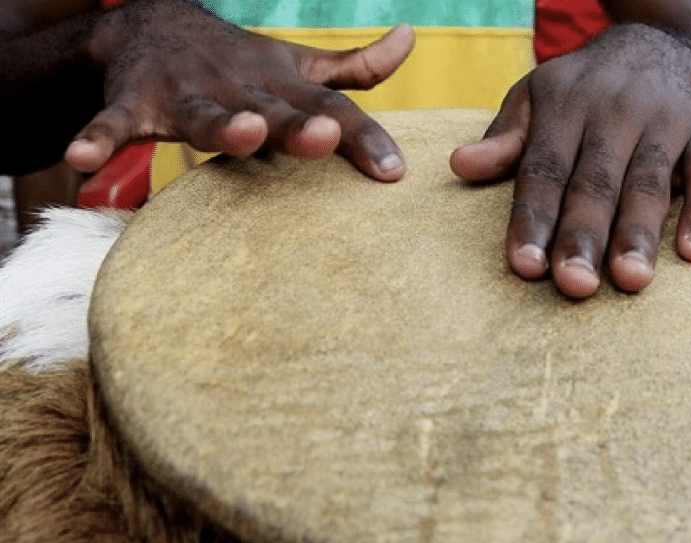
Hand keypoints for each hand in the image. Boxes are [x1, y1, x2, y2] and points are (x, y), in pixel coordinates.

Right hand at [67, 0, 413, 180]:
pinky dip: (97, 138)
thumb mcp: (298, 64)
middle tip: (323, 137)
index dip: (364, 136)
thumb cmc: (243, 64)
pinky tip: (83, 158)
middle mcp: (239, 87)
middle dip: (298, 125)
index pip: (332, 105)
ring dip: (222, 127)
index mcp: (281, 84)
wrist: (155, 25)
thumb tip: (411, 39)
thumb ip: (355, 66)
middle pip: (273, 110)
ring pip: (204, 115)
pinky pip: (113, 123)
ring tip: (240, 136)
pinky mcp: (133, 103)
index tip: (394, 172)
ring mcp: (186, 94)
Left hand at [450, 23, 690, 297]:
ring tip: (631, 280)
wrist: (653, 45)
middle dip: (584, 237)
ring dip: (639, 234)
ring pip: (649, 184)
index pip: (543, 171)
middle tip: (576, 285)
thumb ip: (505, 140)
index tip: (525, 266)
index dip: (533, 220)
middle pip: (595, 184)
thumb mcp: (535, 99)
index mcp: (564, 107)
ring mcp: (663, 121)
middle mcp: (614, 112)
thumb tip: (460, 165)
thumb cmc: (581, 90)